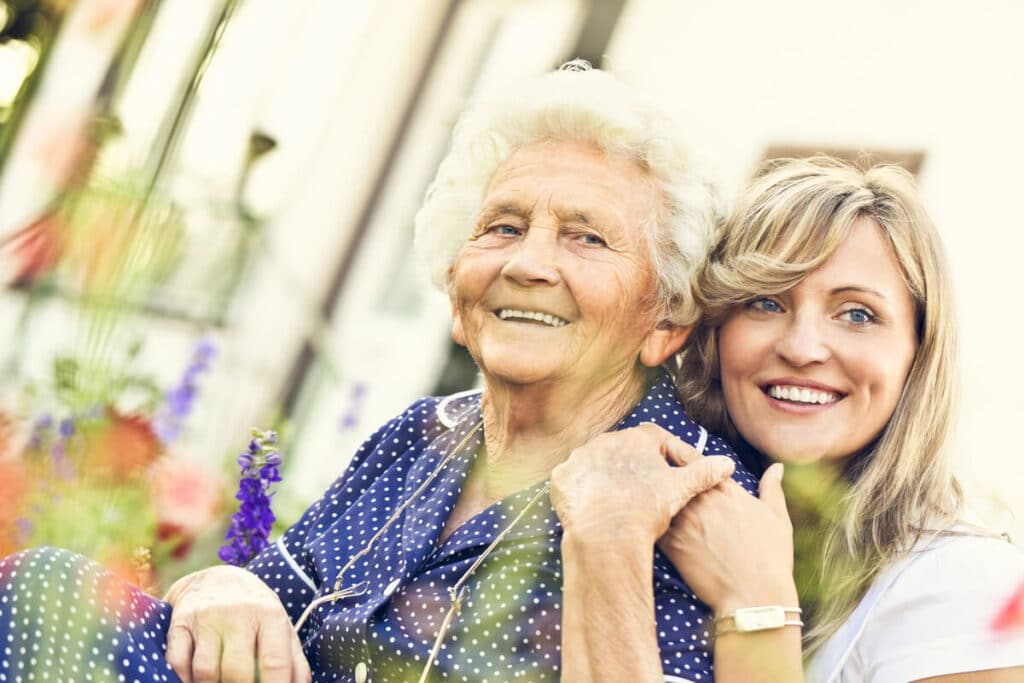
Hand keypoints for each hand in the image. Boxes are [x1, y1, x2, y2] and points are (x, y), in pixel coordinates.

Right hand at [164, 565, 311, 682]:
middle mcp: (239, 613)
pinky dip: (185, 679)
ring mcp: (207, 616)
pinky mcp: (180, 622)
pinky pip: (178, 662)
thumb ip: (294, 660)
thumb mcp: (280, 627)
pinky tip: (195, 680)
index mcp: (270, 615)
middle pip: (237, 671)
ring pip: (206, 671)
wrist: (216, 580)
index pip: (275, 662)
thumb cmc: (256, 613)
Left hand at [550, 422, 734, 545]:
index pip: (655, 438)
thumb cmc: (647, 508)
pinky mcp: (562, 477)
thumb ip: (704, 472)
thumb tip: (727, 464)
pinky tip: (592, 505)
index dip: (667, 454)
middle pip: (624, 450)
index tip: (672, 471)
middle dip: (634, 465)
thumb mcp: (682, 489)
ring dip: (606, 477)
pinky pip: (573, 480)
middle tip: (643, 490)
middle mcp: (605, 441)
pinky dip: (582, 490)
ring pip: (597, 463)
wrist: (608, 532)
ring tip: (617, 500)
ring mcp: (580, 458)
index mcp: (635, 438)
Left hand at [657, 459, 796, 614]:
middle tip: (653, 474)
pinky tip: (644, 523)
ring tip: (643, 496)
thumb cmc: (770, 558)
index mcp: (725, 490)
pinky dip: (646, 520)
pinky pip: (650, 523)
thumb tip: (777, 467)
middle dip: (662, 473)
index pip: (695, 460)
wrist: (754, 597)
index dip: (683, 459)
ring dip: (651, 495)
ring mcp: (684, 521)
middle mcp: (701, 500)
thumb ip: (772, 489)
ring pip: (657, 497)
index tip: (678, 465)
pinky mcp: (671, 544)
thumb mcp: (777, 519)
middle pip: (671, 474)